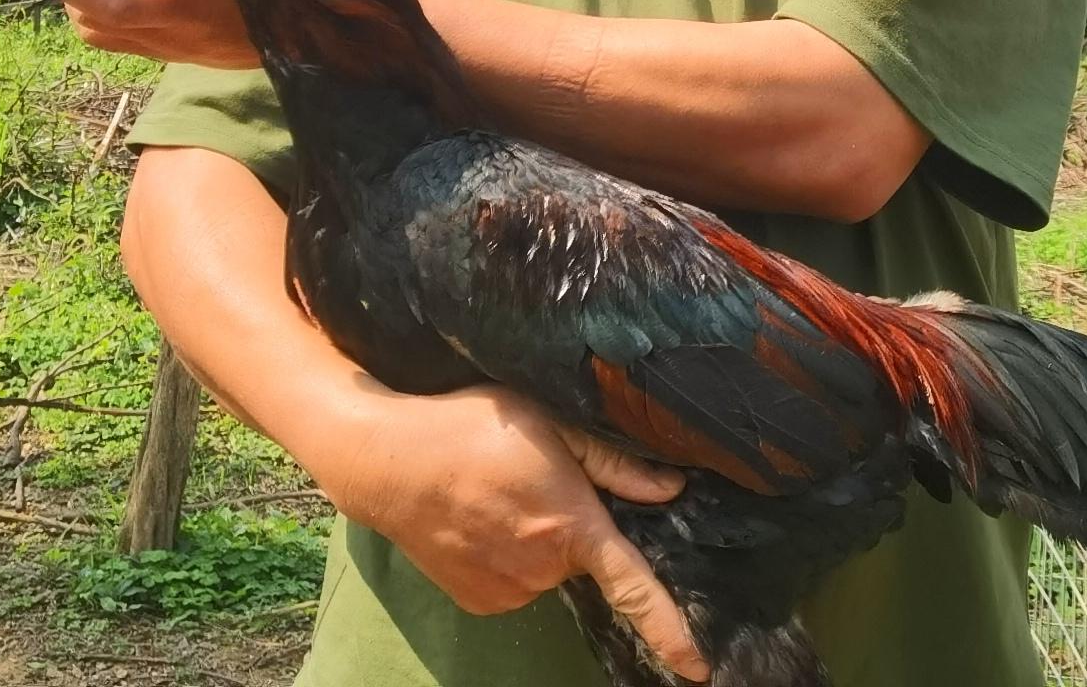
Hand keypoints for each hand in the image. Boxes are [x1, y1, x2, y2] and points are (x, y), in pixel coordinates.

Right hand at [304, 384, 706, 681]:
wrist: (388, 462)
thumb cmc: (471, 428)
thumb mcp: (549, 423)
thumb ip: (613, 464)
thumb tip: (671, 491)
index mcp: (571, 526)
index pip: (634, 589)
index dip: (670, 632)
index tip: (699, 669)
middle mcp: (543, 569)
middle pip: (579, 558)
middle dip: (567, 526)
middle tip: (528, 483)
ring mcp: (508, 592)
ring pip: (544, 571)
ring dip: (533, 543)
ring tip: (493, 497)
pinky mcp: (479, 603)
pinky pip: (513, 584)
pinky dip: (505, 559)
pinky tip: (477, 523)